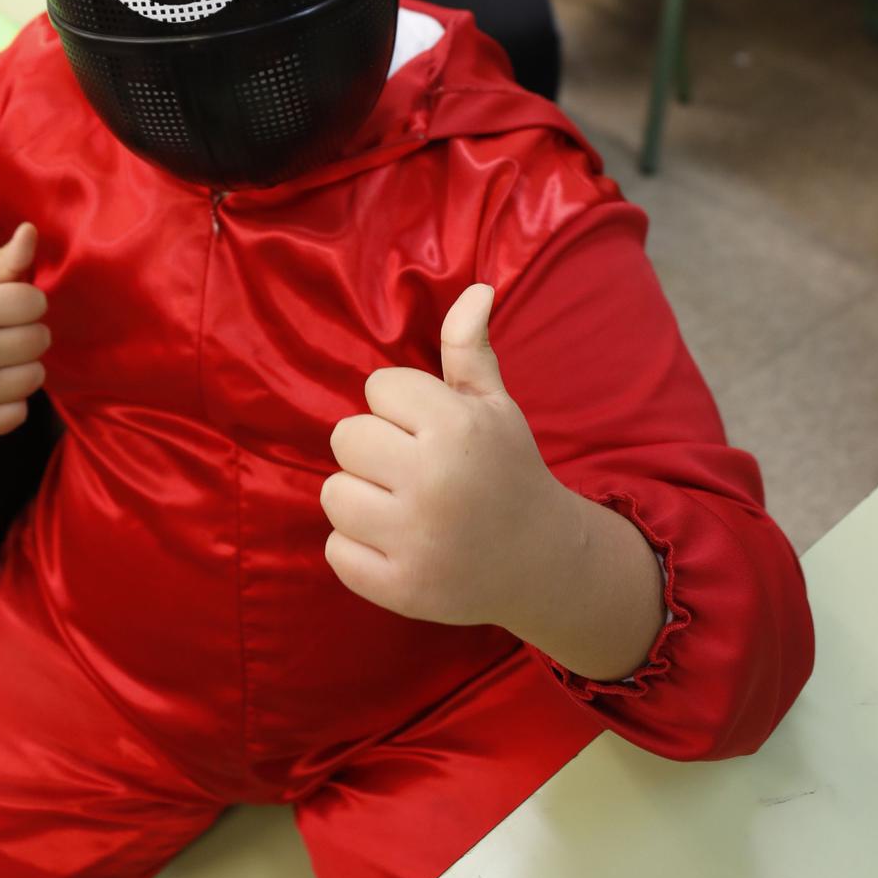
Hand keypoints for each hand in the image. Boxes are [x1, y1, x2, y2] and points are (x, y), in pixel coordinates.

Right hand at [0, 225, 49, 435]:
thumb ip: (4, 259)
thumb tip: (31, 230)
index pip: (36, 302)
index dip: (24, 302)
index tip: (4, 306)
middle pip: (40, 339)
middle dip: (24, 332)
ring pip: (35, 376)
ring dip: (21, 367)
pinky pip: (19, 414)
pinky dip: (9, 403)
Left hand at [322, 284, 569, 629]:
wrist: (543, 562)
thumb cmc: (507, 469)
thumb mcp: (495, 406)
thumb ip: (470, 349)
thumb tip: (475, 288)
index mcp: (457, 429)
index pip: (377, 387)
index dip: (401, 406)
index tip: (432, 429)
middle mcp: (434, 483)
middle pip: (347, 437)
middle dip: (375, 448)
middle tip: (412, 468)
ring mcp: (416, 542)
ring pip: (334, 493)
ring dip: (361, 497)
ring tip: (403, 505)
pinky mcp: (401, 589)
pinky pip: (336, 550)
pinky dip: (358, 548)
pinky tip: (398, 543)